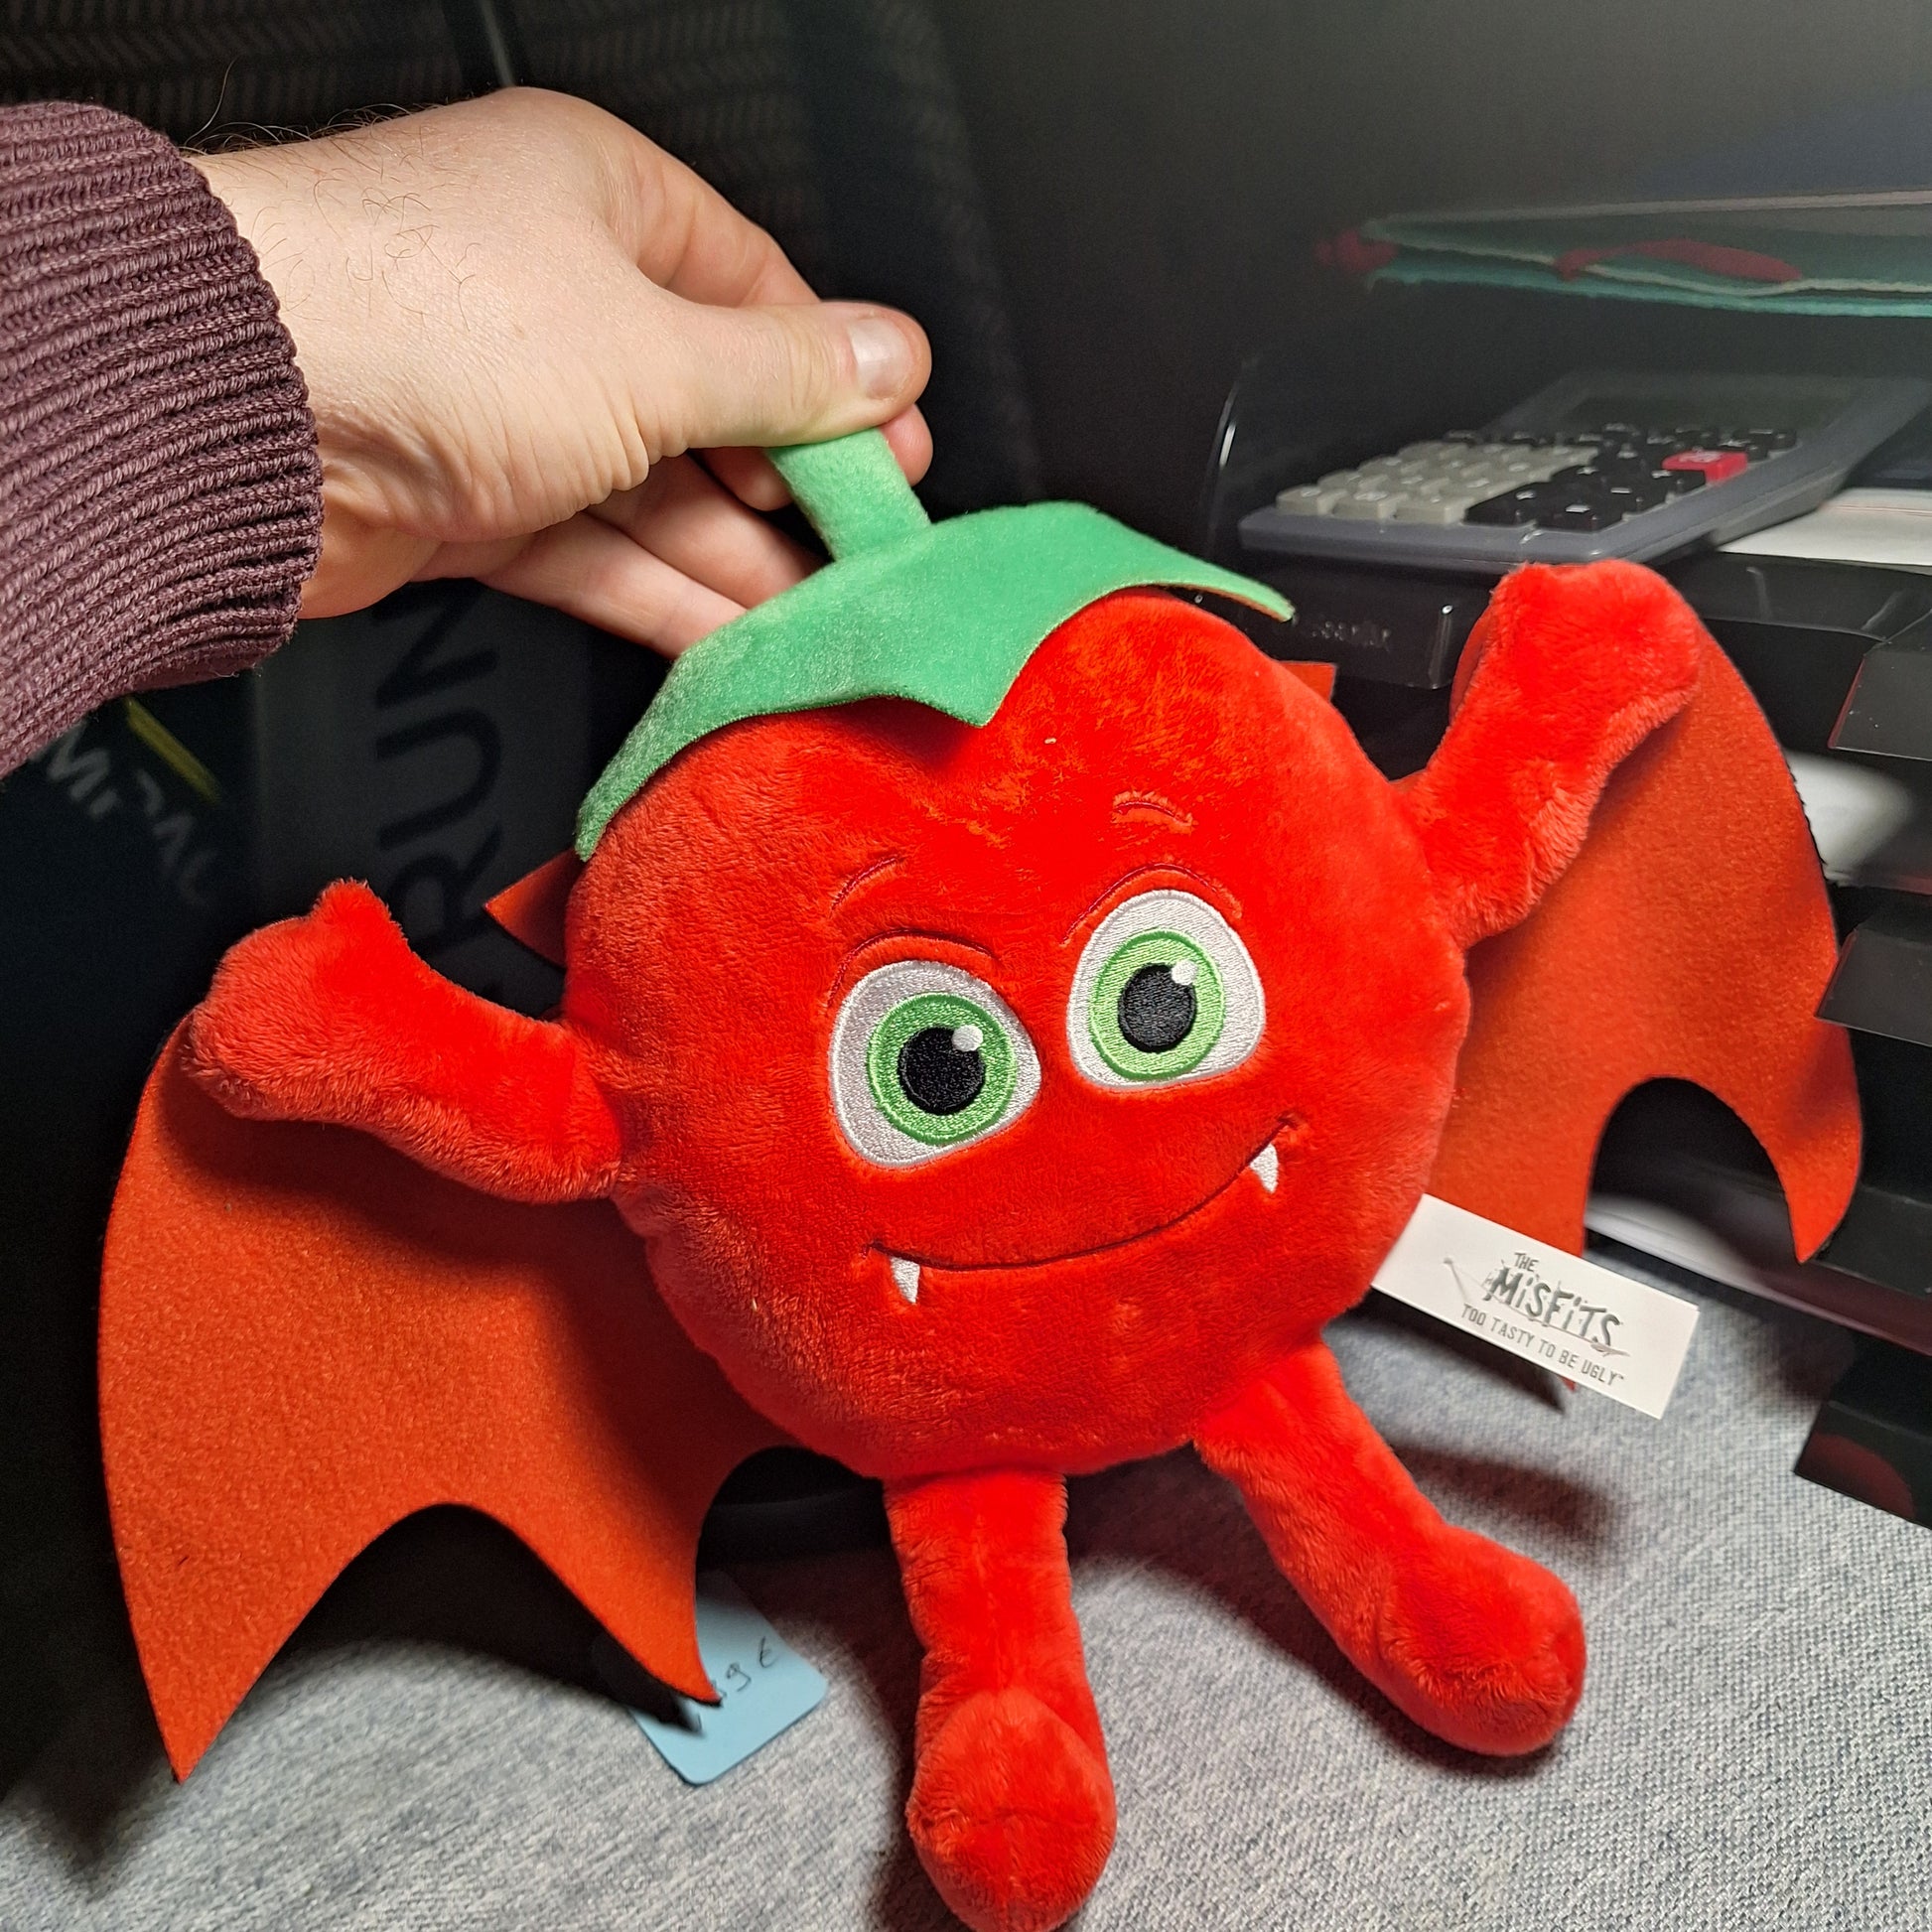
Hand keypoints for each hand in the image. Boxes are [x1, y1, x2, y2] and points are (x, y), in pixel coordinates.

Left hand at [191, 88, 932, 652]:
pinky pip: (591, 549)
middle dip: (790, 491)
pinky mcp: (464, 498)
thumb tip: (890, 360)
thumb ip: (785, 373)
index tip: (896, 462)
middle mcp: (552, 293)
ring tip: (810, 620)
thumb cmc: (412, 319)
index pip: (759, 295)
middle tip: (862, 560)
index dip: (839, 387)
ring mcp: (504, 401)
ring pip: (653, 489)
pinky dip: (656, 596)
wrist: (231, 413)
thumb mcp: (655, 350)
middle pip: (711, 403)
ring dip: (733, 561)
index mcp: (602, 200)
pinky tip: (724, 638)